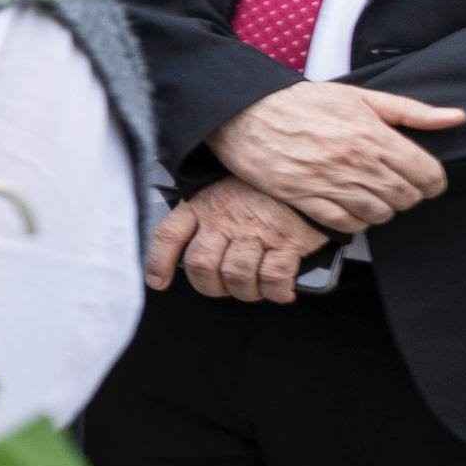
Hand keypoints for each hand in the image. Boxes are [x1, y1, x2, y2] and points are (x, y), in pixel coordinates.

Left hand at [146, 178, 326, 302]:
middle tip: (223, 288)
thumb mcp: (222, 192)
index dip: (159, 263)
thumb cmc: (262, 189)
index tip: (159, 282)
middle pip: (201, 265)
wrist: (307, 175)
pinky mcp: (288, 240)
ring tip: (253, 289)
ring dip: (244, 291)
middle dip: (209, 287)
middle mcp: (225, 218)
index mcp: (202, 205)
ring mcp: (256, 230)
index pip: (168, 235)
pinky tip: (279, 291)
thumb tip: (192, 256)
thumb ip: (205, 217)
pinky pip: (273, 277)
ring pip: (236, 275)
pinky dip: (275, 291)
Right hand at [211, 82, 462, 231]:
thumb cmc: (299, 102)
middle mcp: (355, 162)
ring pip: (379, 214)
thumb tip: (455, 118)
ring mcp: (329, 182)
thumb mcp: (359, 97)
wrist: (244, 111)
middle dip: (406, 195)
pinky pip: (345, 224)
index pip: (427, 174)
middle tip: (394, 186)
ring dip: (381, 209)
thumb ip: (411, 110)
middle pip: (405, 197)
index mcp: (373, 135)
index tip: (423, 179)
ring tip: (370, 197)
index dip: (431, 181)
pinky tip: (349, 208)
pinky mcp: (303, 198)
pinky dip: (354, 222)